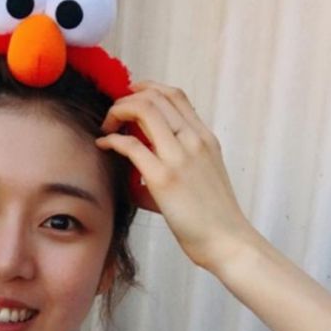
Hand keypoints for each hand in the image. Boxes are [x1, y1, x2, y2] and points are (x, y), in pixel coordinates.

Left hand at [97, 82, 260, 271]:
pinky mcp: (164, 178)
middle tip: (112, 118)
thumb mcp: (200, 178)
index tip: (128, 99)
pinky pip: (130, 145)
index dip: (147, 90)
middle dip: (126, 100)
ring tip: (106, 127)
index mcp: (204, 138)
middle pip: (155, 96)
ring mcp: (180, 156)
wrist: (227, 241)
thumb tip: (138, 171)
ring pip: (144, 110)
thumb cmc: (211, 218)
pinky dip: (112, 140)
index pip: (175, 96)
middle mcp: (194, 140)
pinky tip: (104, 145)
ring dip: (118, 112)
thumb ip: (173, 164)